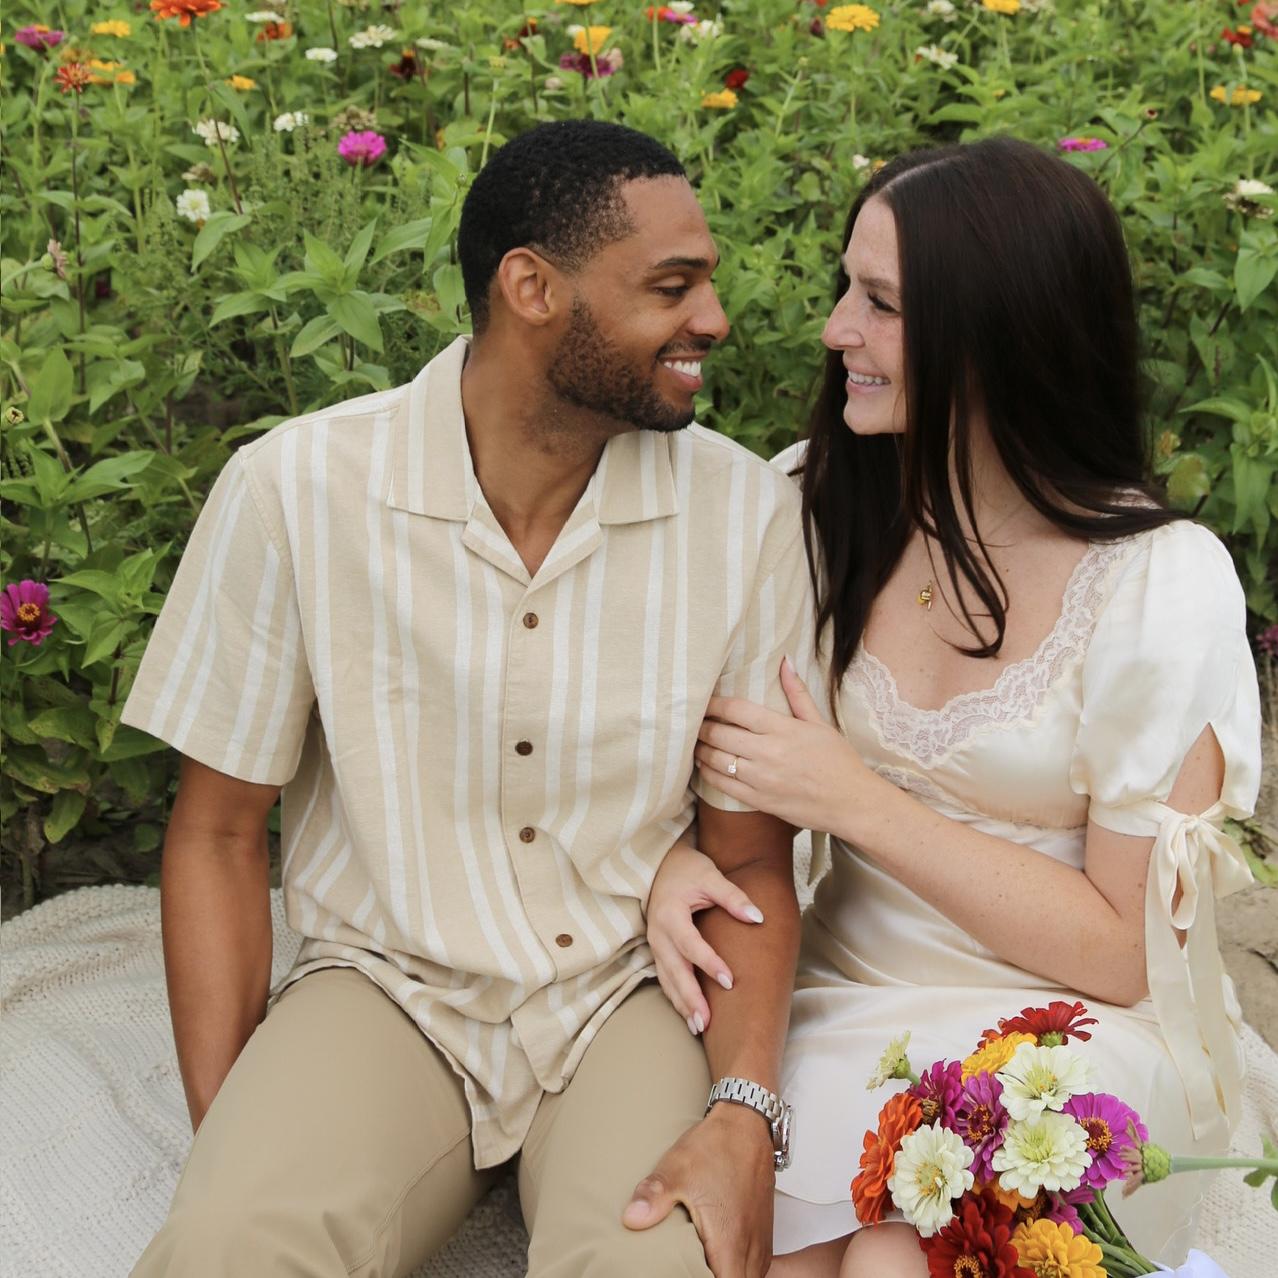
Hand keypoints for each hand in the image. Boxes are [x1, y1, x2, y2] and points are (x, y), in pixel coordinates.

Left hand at [623, 1102, 774, 1277]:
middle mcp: (751, 1244)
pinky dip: (741, 1267)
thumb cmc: (716, 1145)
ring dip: (731, 1274)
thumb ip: (654, 1197)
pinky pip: (757, 1264)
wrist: (746, 1123)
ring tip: (705, 1266)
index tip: (690, 1274)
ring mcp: (761, 1237)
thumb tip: (632, 1218)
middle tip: (692, 1269)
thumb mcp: (677, 1168)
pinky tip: (723, 1257)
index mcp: (730, 1240)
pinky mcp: (764, 1229)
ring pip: (751, 1276)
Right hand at [648, 838, 764, 1033]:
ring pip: (667, 980)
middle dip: (690, 998)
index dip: (709, 963)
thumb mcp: (711, 876)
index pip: (690, 944)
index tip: (729, 982)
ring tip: (699, 1027)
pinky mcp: (657, 951)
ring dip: (682, 1004)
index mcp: (670, 914)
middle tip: (708, 1022)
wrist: (662, 864)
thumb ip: (733, 897)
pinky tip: (689, 1016)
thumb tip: (758, 918)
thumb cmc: (688, 870)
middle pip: (675, 971)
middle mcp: (658, 933)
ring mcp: (655, 944)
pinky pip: (664, 979)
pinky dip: (675, 998)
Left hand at [696, 656, 872, 835]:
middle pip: (720, 734)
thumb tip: (786, 661)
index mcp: (782, 729)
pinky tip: (704, 766)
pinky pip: (723, 786)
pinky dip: (708, 774)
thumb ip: (797, 692)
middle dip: (702, 727)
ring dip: (701, 750)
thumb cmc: (838, 760)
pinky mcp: (759, 801)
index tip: (705, 702)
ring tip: (694, 743)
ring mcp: (761, 779)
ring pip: (717, 760)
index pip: (736, 710)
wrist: (851, 802)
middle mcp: (768, 752)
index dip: (714, 704)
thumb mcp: (819, 722)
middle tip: (694, 722)